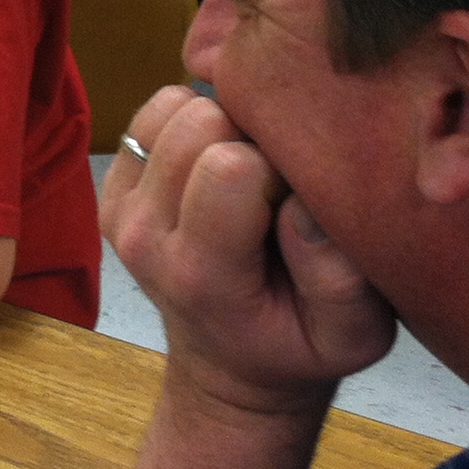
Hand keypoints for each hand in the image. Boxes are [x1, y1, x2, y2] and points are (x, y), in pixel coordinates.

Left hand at [105, 86, 396, 418]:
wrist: (230, 362)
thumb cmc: (300, 343)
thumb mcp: (352, 334)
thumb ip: (341, 277)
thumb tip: (305, 203)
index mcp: (201, 273)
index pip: (229, 167)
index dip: (279, 166)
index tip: (299, 198)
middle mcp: (146, 235)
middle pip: (199, 123)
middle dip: (251, 136)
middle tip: (277, 181)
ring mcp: (122, 206)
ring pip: (175, 106)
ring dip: (223, 124)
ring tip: (253, 170)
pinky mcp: (116, 185)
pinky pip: (156, 110)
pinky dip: (195, 119)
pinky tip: (221, 158)